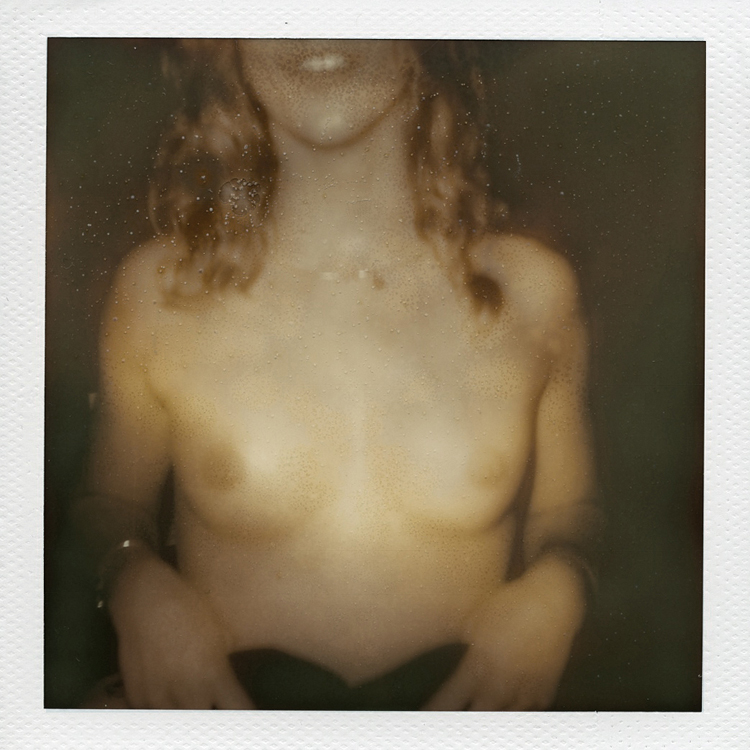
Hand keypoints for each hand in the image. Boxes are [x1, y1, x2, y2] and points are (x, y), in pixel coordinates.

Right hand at [108, 549, 252, 708]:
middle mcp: (187, 691)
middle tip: (220, 710)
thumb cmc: (189, 607)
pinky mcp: (137, 694)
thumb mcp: (219, 633)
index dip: (245, 713)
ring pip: (178, 724)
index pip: (238, 710)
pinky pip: (152, 716)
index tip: (250, 714)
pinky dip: (164, 712)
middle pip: (207, 724)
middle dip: (216, 719)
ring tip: (194, 705)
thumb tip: (233, 687)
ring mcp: (158, 696)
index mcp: (213, 674)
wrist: (143, 596)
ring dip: (188, 716)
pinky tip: (170, 703)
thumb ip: (225, 667)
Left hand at [425, 557, 585, 710]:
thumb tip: (457, 648)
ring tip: (484, 712)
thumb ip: (464, 638)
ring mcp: (526, 687)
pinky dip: (522, 706)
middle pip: (479, 713)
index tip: (425, 715)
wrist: (554, 599)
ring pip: (507, 715)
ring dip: (495, 713)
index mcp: (479, 664)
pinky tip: (515, 704)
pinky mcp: (546, 686)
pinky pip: (532, 706)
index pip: (451, 697)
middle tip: (453, 722)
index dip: (436, 708)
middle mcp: (501, 682)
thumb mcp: (477, 615)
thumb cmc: (511, 602)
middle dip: (465, 719)